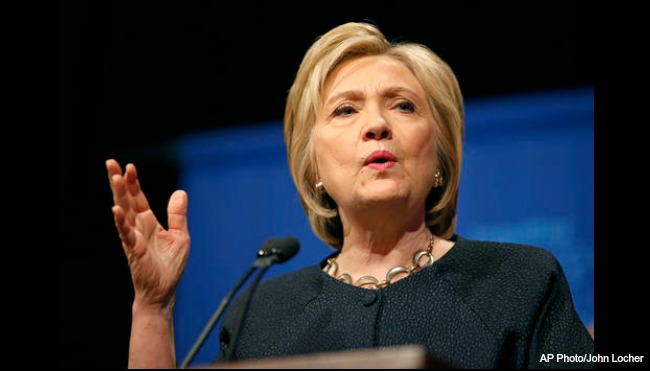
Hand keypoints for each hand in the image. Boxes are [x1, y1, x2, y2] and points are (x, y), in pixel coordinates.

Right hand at [106, 159, 189, 310]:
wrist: (164, 291)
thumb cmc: (169, 265)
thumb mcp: (180, 236)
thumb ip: (178, 215)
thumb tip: (180, 192)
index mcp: (148, 222)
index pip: (138, 198)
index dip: (133, 182)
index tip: (129, 166)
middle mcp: (138, 227)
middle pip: (126, 200)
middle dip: (119, 182)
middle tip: (111, 163)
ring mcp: (134, 238)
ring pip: (124, 212)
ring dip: (119, 195)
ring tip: (114, 178)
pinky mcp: (134, 251)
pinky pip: (126, 234)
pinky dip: (121, 222)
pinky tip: (116, 210)